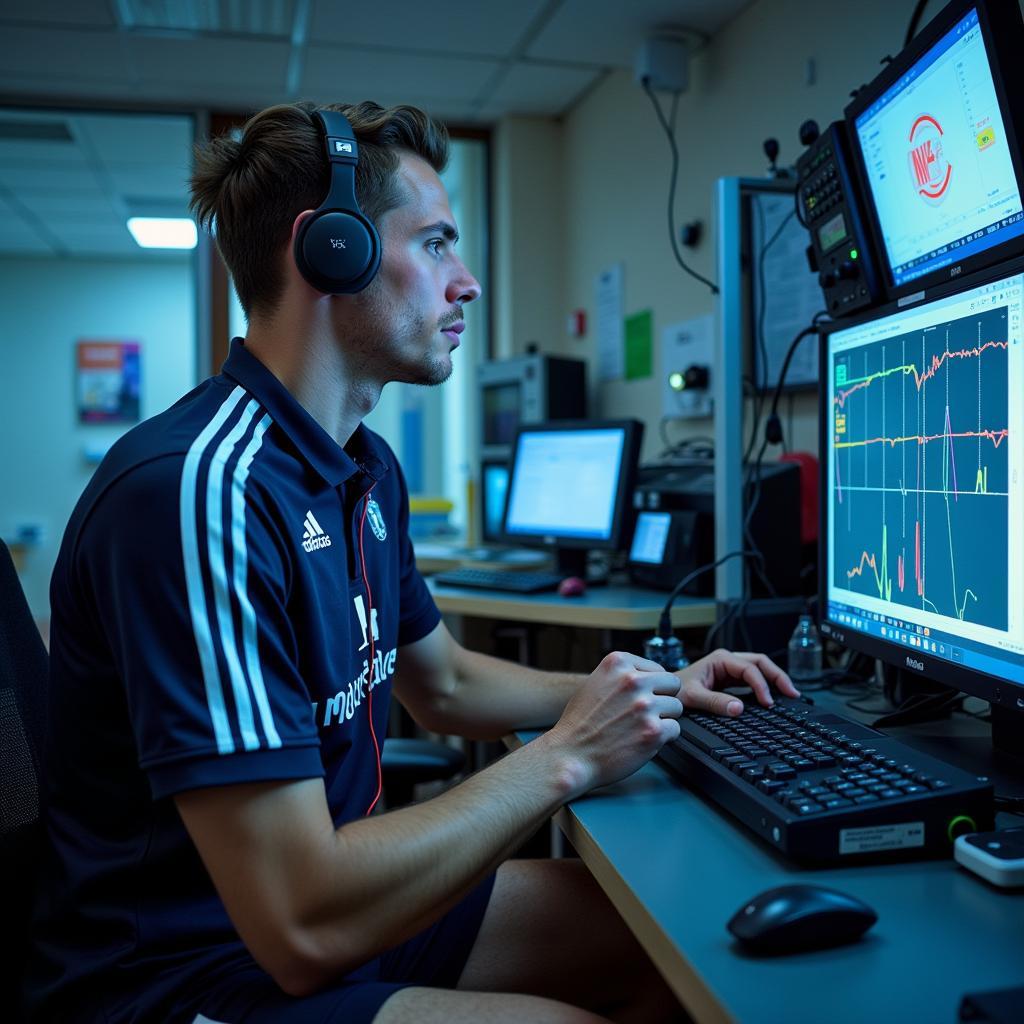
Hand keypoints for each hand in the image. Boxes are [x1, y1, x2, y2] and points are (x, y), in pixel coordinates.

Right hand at [548, 651, 682, 795]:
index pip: (657, 669)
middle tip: (645, 714)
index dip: (651, 686)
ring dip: (663, 719)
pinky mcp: (653, 731)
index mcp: (618, 663)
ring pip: (676, 707)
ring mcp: (644, 706)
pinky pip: (676, 729)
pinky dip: (664, 737)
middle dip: (662, 699)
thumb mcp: (595, 682)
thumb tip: (648, 676)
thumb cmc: (580, 724)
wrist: (570, 756)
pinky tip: (645, 740)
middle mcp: (632, 680)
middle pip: (672, 684)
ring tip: (641, 728)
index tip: (639, 698)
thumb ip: (621, 676)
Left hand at [674, 648, 799, 717]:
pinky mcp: (731, 679)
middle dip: (778, 676)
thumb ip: (715, 702)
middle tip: (793, 693)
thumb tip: (739, 708)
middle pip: (761, 663)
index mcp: (721, 659)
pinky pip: (754, 680)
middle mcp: (728, 661)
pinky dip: (766, 686)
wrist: (665, 692)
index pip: (750, 669)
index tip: (768, 703)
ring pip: (760, 669)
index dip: (762, 685)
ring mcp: (730, 669)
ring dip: (776, 680)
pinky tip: (775, 697)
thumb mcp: (693, 696)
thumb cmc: (675, 690)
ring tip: (791, 694)